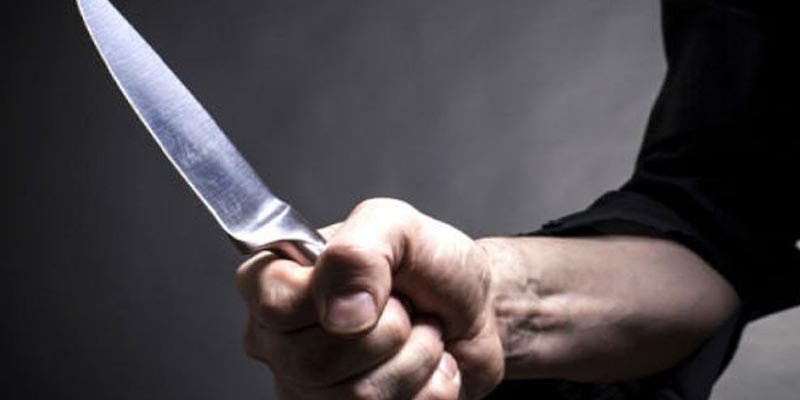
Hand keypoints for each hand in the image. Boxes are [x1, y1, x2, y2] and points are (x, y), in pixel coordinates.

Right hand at [236, 198, 503, 398]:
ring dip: (414, 359)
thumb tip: (340, 311)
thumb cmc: (429, 265)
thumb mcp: (397, 226)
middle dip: (388, 330)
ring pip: (355, 397)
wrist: (476, 310)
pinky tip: (427, 367)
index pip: (274, 305)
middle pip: (313, 362)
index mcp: (276, 280)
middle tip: (404, 307)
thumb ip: (358, 250)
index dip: (331, 298)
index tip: (373, 284)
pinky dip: (429, 388)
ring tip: (419, 334)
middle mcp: (279, 338)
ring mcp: (306, 386)